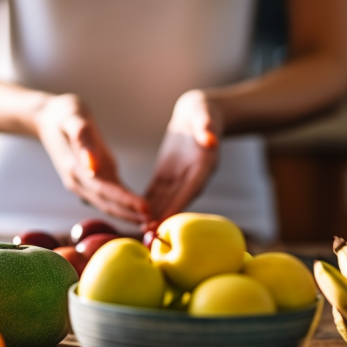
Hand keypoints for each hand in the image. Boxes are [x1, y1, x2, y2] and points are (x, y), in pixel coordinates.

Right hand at [33, 94, 148, 222]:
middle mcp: (79, 182)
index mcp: (76, 169)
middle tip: (156, 224)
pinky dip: (125, 207)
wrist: (46, 118)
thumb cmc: (63, 114)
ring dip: (129, 216)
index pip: (105, 190)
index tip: (146, 209)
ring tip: (152, 223)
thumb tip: (91, 165)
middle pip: (108, 204)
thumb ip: (82, 139)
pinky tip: (140, 213)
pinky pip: (109, 198)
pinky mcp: (91, 180)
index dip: (126, 201)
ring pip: (108, 205)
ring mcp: (84, 183)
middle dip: (131, 215)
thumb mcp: (72, 118)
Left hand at [144, 90, 221, 224]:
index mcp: (203, 165)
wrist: (199, 112)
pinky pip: (157, 192)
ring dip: (154, 215)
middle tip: (149, 235)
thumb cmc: (203, 112)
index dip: (177, 205)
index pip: (190, 189)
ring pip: (165, 200)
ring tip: (141, 231)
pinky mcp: (168, 174)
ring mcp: (179, 178)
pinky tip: (135, 216)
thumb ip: (207, 128)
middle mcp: (192, 176)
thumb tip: (211, 140)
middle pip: (177, 201)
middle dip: (164, 218)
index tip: (165, 220)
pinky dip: (147, 204)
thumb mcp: (205, 115)